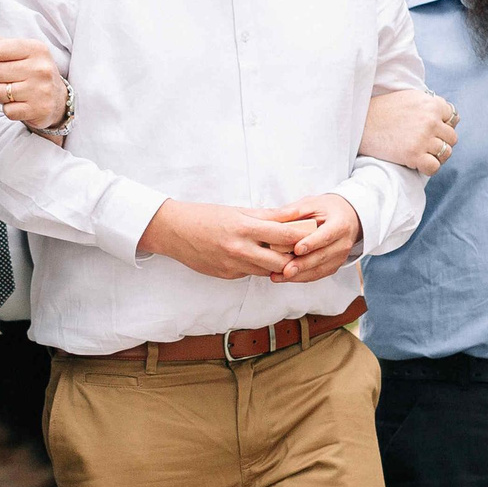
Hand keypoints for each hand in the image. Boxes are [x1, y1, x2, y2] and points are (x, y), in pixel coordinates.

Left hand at [0, 34, 67, 129]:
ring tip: (16, 92)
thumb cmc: (32, 71)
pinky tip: (22, 104)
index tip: (0, 62)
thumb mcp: (19, 52)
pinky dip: (10, 109)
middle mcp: (41, 68)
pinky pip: (8, 110)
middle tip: (9, 79)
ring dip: (2, 94)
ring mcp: (41, 90)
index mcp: (36, 48)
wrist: (58, 100)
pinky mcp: (39, 110)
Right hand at [138, 200, 312, 278]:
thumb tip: (295, 214)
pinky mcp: (227, 275)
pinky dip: (257, 267)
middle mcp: (240, 250)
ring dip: (277, 265)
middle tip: (302, 250)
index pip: (284, 237)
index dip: (302, 237)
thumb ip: (269, 216)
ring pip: (267, 271)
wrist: (175, 231)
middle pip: (281, 262)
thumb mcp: (238, 211)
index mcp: (245, 229)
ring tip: (283, 254)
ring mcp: (233, 266)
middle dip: (293, 258)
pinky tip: (256, 257)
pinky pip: (250, 274)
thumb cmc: (207, 216)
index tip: (312, 234)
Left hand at [256, 193, 361, 283]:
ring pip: (319, 269)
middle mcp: (343, 243)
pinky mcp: (334, 266)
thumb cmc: (327, 209)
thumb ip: (294, 211)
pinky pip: (317, 275)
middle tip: (286, 270)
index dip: (312, 243)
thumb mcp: (313, 203)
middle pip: (322, 256)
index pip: (326, 235)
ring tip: (280, 276)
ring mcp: (340, 257)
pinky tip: (285, 278)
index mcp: (340, 224)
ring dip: (299, 275)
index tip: (297, 249)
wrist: (347, 219)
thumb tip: (273, 217)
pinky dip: (301, 277)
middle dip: (303, 264)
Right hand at [360, 89, 457, 174]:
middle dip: (441, 142)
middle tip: (425, 145)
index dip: (443, 125)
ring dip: (436, 156)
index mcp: (430, 103)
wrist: (360, 124)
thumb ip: (429, 104)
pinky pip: (434, 166)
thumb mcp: (409, 97)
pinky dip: (429, 168)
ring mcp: (423, 138)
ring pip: (446, 153)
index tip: (431, 130)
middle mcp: (430, 120)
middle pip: (452, 137)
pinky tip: (418, 164)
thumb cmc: (382, 110)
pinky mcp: (414, 154)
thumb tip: (450, 117)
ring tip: (422, 155)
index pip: (453, 118)